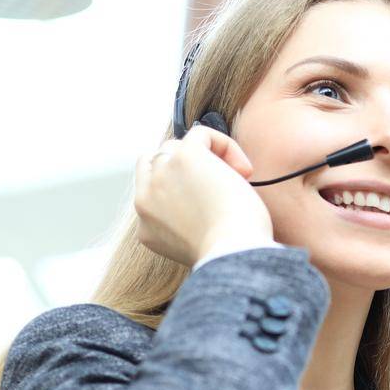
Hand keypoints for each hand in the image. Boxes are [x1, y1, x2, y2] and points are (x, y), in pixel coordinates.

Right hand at [134, 125, 273, 266]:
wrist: (232, 254)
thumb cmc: (230, 255)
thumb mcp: (198, 245)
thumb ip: (188, 224)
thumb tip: (205, 197)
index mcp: (146, 228)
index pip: (151, 193)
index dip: (180, 188)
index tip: (209, 201)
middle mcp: (145, 201)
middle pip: (158, 164)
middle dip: (188, 170)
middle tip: (222, 190)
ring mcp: (160, 177)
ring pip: (177, 148)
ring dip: (207, 159)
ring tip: (237, 182)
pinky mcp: (184, 157)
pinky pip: (201, 134)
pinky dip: (226, 146)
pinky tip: (244, 170)